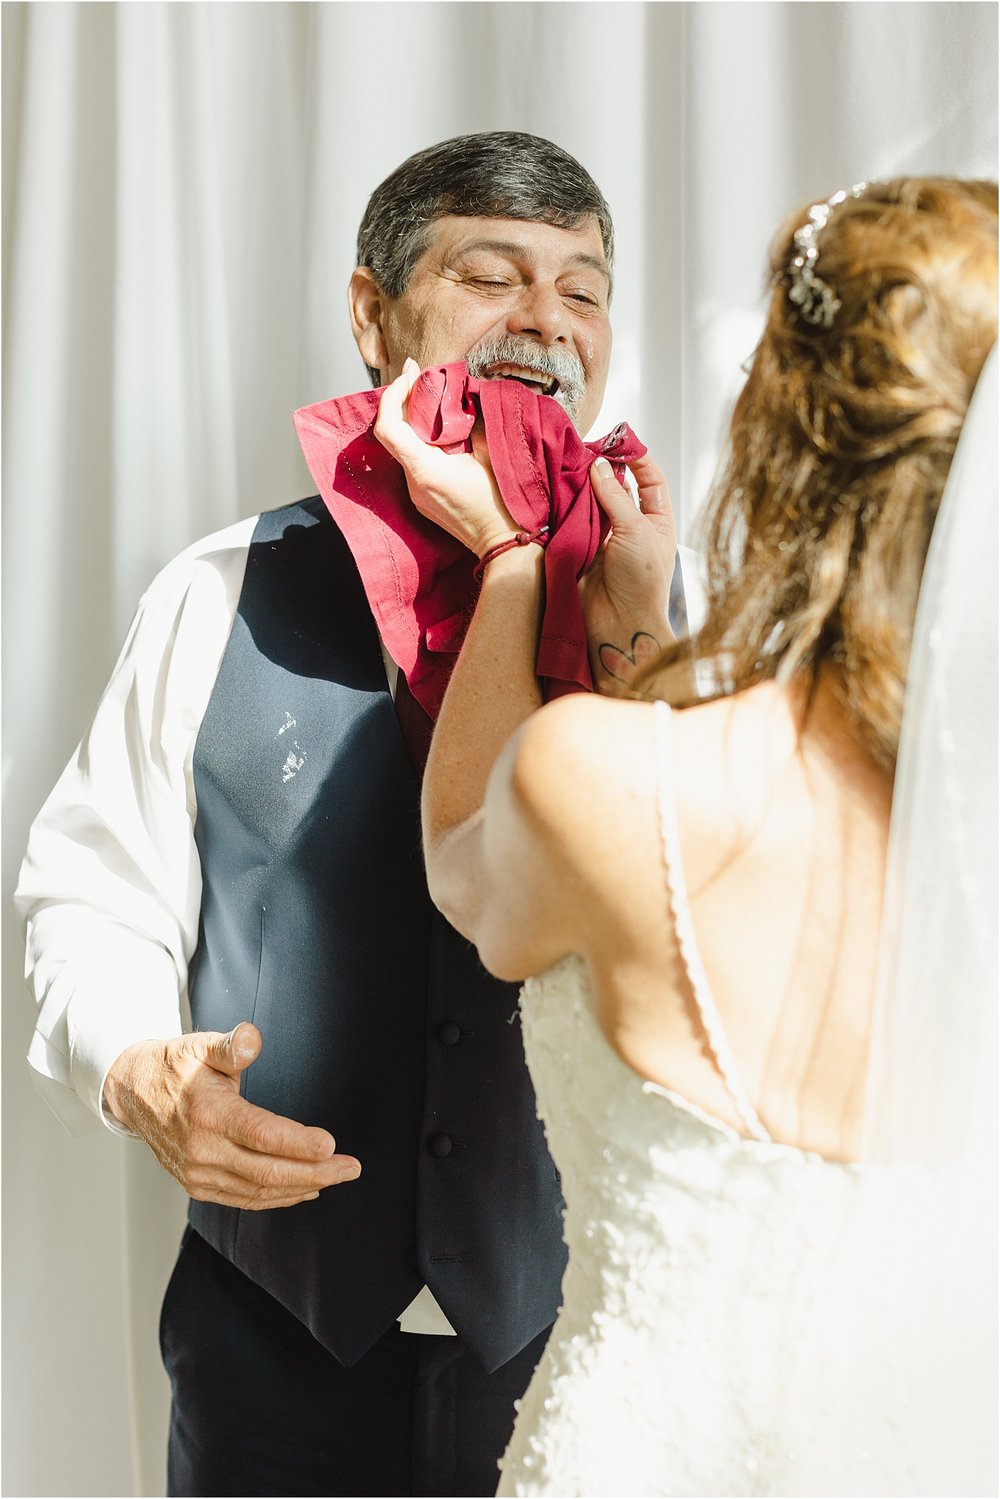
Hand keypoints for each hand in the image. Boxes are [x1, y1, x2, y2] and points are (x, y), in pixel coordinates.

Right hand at [103, 1023, 360, 1208]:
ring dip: (302, 1187)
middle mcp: (202, 1149)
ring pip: (258, 1190)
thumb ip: (231, 1045)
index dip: (298, 1143)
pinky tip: (303, 1189)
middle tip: (350, 1168)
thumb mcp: (202, 1046)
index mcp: (207, 1113)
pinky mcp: (198, 1185)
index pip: (260, 1134)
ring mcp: (198, 1173)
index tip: (331, 1145)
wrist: (134, 1094)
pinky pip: (244, 1199)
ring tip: (337, 1177)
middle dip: (315, 1172)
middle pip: (266, 1171)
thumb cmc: (176, 1066)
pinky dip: (276, 1197)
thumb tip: (252, 1038)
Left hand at [374, 358, 519, 557]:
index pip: (388, 426)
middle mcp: (413, 483)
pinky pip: (413, 460)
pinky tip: (439, 427)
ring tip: (432, 396)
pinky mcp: (424, 498)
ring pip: (402, 446)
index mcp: (425, 471)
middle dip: (403, 400)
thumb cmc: (504, 505)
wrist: (506, 546)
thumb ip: (473, 421)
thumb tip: (463, 397)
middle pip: (392, 433)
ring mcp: (416, 493)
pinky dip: (420, 438)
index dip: (393, 395)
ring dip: (412, 419)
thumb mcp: (493, 455)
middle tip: (420, 376)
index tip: (411, 373)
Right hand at [580, 453, 676, 695]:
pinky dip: (566, 506)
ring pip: (592, 502)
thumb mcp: (637, 531)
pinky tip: (558, 491)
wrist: (619, 626)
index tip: (618, 440)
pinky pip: (573, 521)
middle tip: (585, 450)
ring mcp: (605, 538)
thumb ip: (616, 496)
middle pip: (618, 488)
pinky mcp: (581, 549)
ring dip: (582, 486)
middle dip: (603, 469)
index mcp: (656, 521)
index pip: (650, 480)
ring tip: (569, 466)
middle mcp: (631, 527)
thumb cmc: (642, 583)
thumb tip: (599, 466)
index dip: (636, 458)